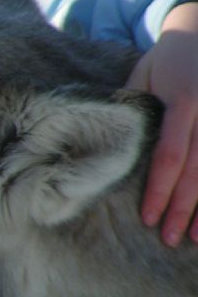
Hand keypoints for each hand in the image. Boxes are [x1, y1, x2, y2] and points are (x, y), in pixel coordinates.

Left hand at [126, 1, 197, 245]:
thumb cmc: (167, 58)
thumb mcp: (143, 75)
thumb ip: (131, 109)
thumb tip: (108, 145)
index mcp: (182, 101)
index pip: (169, 155)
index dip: (158, 190)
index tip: (148, 217)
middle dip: (183, 208)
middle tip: (168, 239)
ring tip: (197, 239)